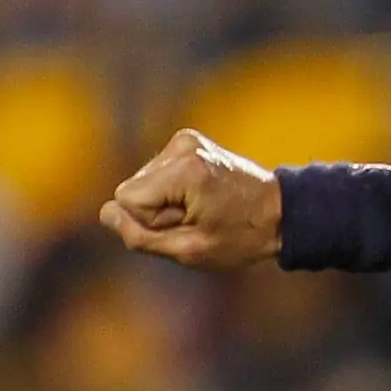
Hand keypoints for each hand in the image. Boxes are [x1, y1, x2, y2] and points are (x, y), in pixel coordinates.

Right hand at [99, 129, 281, 271]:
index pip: (126, 200)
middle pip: (131, 190)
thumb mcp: (189, 250)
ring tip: (206, 208)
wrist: (284, 213)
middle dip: (158, 212)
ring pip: (142, 182)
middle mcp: (182, 146)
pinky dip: (174, 190)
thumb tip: (106, 213)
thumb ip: (139, 236)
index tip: (190, 224)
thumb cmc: (243, 237)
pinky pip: (156, 174)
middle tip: (201, 218)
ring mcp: (186, 140)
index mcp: (184, 170)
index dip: (152, 222)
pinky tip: (203, 195)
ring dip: (167, 202)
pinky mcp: (188, 141)